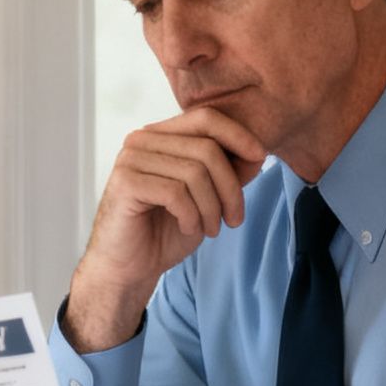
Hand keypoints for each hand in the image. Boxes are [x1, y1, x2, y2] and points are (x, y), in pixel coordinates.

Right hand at [66, 109, 264, 350]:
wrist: (128, 268)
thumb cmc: (164, 231)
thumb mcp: (207, 199)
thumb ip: (228, 173)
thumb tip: (258, 153)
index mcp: (160, 136)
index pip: (205, 118)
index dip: (238, 135)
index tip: (260, 158)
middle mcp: (141, 140)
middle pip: (206, 148)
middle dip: (230, 188)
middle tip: (234, 220)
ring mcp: (130, 160)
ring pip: (195, 173)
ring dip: (212, 208)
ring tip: (209, 229)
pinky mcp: (125, 183)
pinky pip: (176, 193)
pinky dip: (191, 216)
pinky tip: (187, 228)